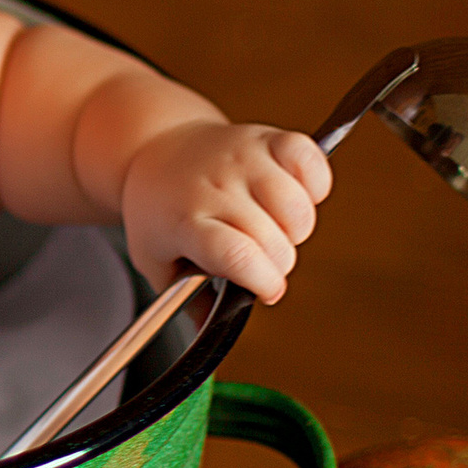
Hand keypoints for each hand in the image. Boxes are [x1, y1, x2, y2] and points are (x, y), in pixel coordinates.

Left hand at [118, 121, 331, 303]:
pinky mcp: (266, 137)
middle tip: (256, 259)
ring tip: (271, 228)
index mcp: (185, 220)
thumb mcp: (154, 259)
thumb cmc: (159, 210)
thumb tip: (215, 331)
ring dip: (296, 231)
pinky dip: (314, 184)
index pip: (236, 254)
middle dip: (276, 265)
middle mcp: (216, 185)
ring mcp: (242, 157)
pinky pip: (310, 160)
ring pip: (299, 209)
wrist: (153, 148)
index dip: (263, 281)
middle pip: (275, 241)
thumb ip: (185, 300)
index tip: (267, 292)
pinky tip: (292, 195)